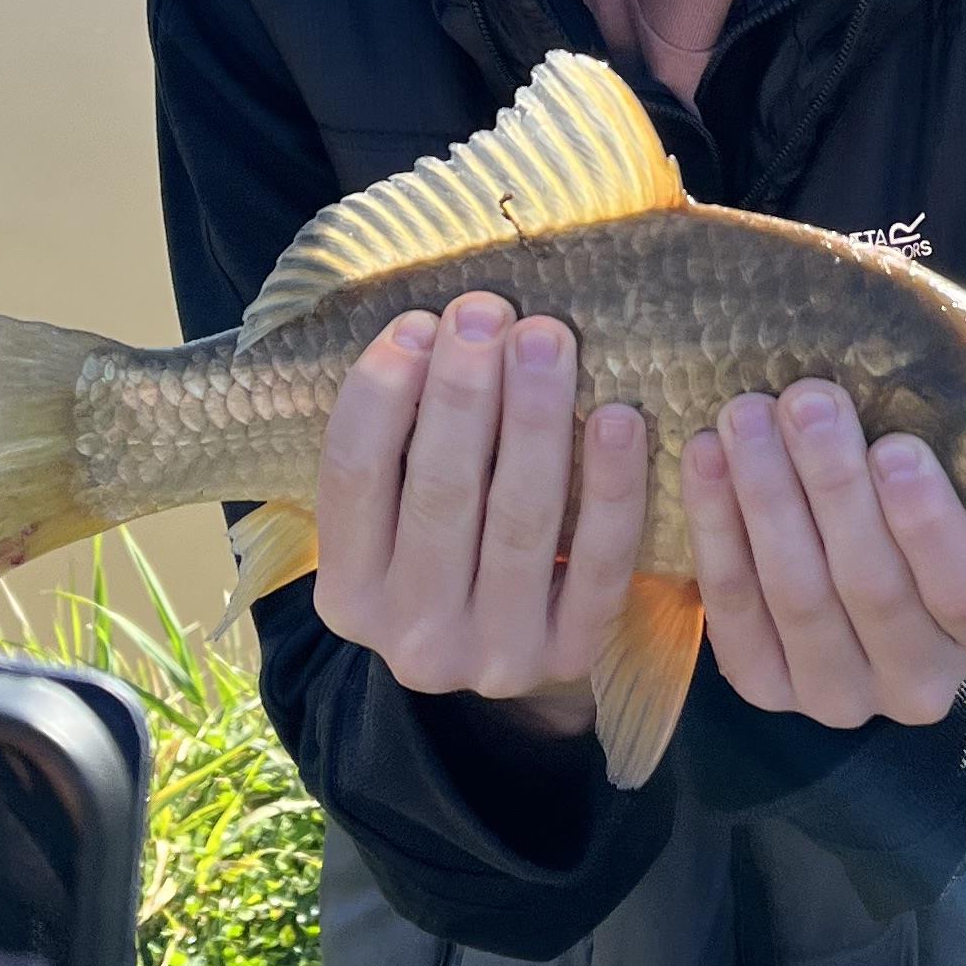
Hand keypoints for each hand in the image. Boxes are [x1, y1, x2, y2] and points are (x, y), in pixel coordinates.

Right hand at [311, 294, 647, 738]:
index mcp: (347, 594)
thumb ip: (393, 448)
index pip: (352, 478)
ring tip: (546, 339)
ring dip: (534, 419)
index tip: (416, 323)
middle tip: (484, 312)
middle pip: (438, 493)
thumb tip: (425, 329)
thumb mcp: (391, 520)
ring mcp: (495, 654)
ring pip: (518, 520)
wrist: (504, 650)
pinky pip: (599, 561)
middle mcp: (412, 637)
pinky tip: (618, 418)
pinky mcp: (572, 653)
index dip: (380, 394)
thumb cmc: (442, 549)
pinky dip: (610, 488)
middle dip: (462, 391)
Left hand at [684, 386, 965, 730]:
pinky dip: (716, 531)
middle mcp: (918, 682)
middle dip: (832, 485)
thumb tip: (901, 371)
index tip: (895, 447)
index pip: (964, 590)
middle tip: (805, 402)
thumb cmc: (921, 512)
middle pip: (871, 586)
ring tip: (745, 417)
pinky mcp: (766, 687)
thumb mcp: (958, 494)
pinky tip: (704, 461)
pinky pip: (734, 611)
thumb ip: (943, 458)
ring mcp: (839, 695)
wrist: (872, 589)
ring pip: (798, 596)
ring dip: (765, 497)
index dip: (928, 523)